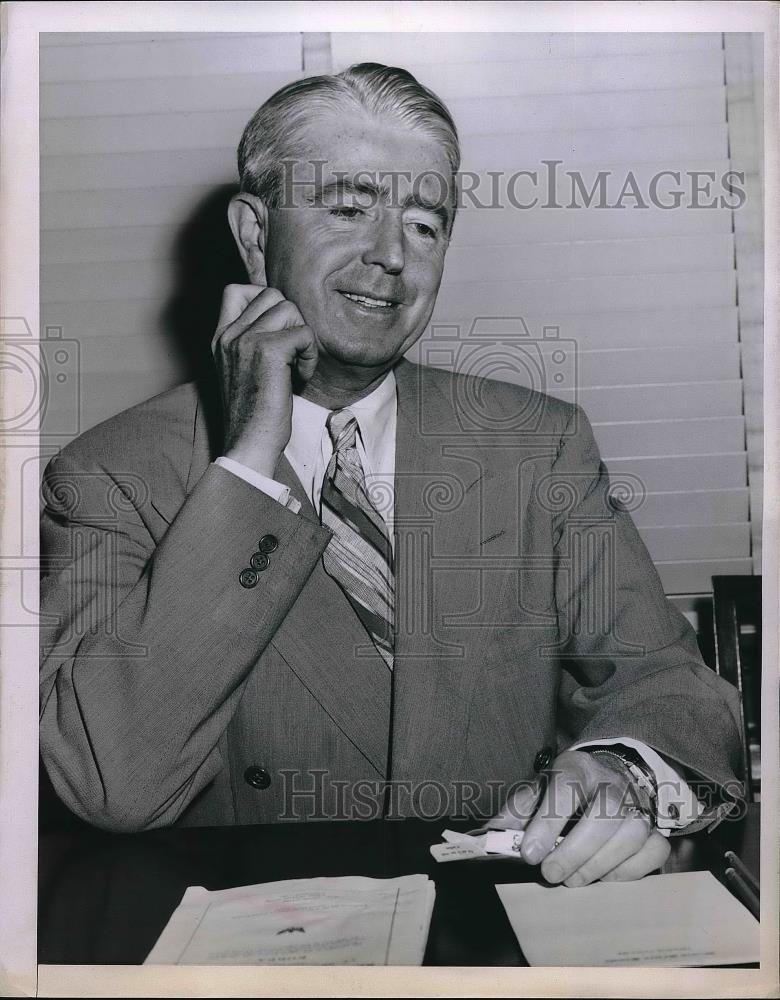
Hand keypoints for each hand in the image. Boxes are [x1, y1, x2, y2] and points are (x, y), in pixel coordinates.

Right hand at [211, 284, 318, 477]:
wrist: (249, 444)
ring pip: (290, 309)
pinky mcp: (268, 351)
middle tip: (291, 354)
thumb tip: (284, 315)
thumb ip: (252, 342)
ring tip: (296, 366)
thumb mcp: (243, 370)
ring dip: (302, 338)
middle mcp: (228, 335)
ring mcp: (245, 341)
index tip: (277, 330)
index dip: (264, 300)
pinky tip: (300, 376)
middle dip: (291, 321)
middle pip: (272, 295)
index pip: (236, 290)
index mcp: (220, 338)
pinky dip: (310, 355)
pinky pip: (304, 333)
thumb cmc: (254, 414)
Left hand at [488, 750, 670, 885]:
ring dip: (599, 865)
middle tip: (551, 875)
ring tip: (574, 880)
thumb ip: (516, 813)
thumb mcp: (537, 792)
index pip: (564, 789)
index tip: (529, 854)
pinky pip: (653, 850)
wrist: (609, 777)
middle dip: (576, 850)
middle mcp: (612, 782)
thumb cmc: (566, 791)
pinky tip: (606, 877)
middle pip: (604, 812)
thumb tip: (488, 836)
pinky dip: (630, 870)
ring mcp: (638, 804)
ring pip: (631, 833)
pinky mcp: (655, 827)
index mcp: (577, 767)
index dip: (547, 822)